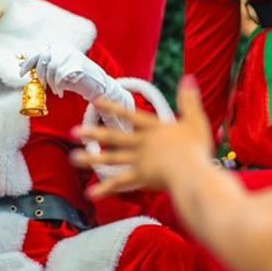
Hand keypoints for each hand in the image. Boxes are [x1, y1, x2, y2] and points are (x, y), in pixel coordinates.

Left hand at [20, 46, 116, 100]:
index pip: (39, 53)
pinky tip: (60, 92)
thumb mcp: (55, 70)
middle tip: (43, 86)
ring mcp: (70, 55)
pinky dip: (57, 87)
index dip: (28, 64)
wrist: (96, 84)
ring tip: (55, 91)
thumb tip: (21, 64)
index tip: (21, 73)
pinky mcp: (76, 64)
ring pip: (51, 69)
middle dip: (41, 76)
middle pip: (43, 60)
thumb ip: (41, 66)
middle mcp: (64, 49)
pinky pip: (59, 76)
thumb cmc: (74, 78)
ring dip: (51, 83)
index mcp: (58, 47)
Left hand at [72, 76, 213, 197]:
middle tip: (73, 131)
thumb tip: (188, 77)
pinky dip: (105, 189)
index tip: (96, 101)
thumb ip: (189, 100)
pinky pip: (119, 184)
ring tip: (73, 158)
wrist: (193, 172)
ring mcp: (139, 161)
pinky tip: (90, 193)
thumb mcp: (195, 119)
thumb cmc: (197, 148)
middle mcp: (142, 143)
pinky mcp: (141, 178)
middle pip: (114, 136)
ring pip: (111, 159)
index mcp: (154, 128)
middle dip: (93, 133)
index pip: (130, 115)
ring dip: (91, 159)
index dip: (113, 107)